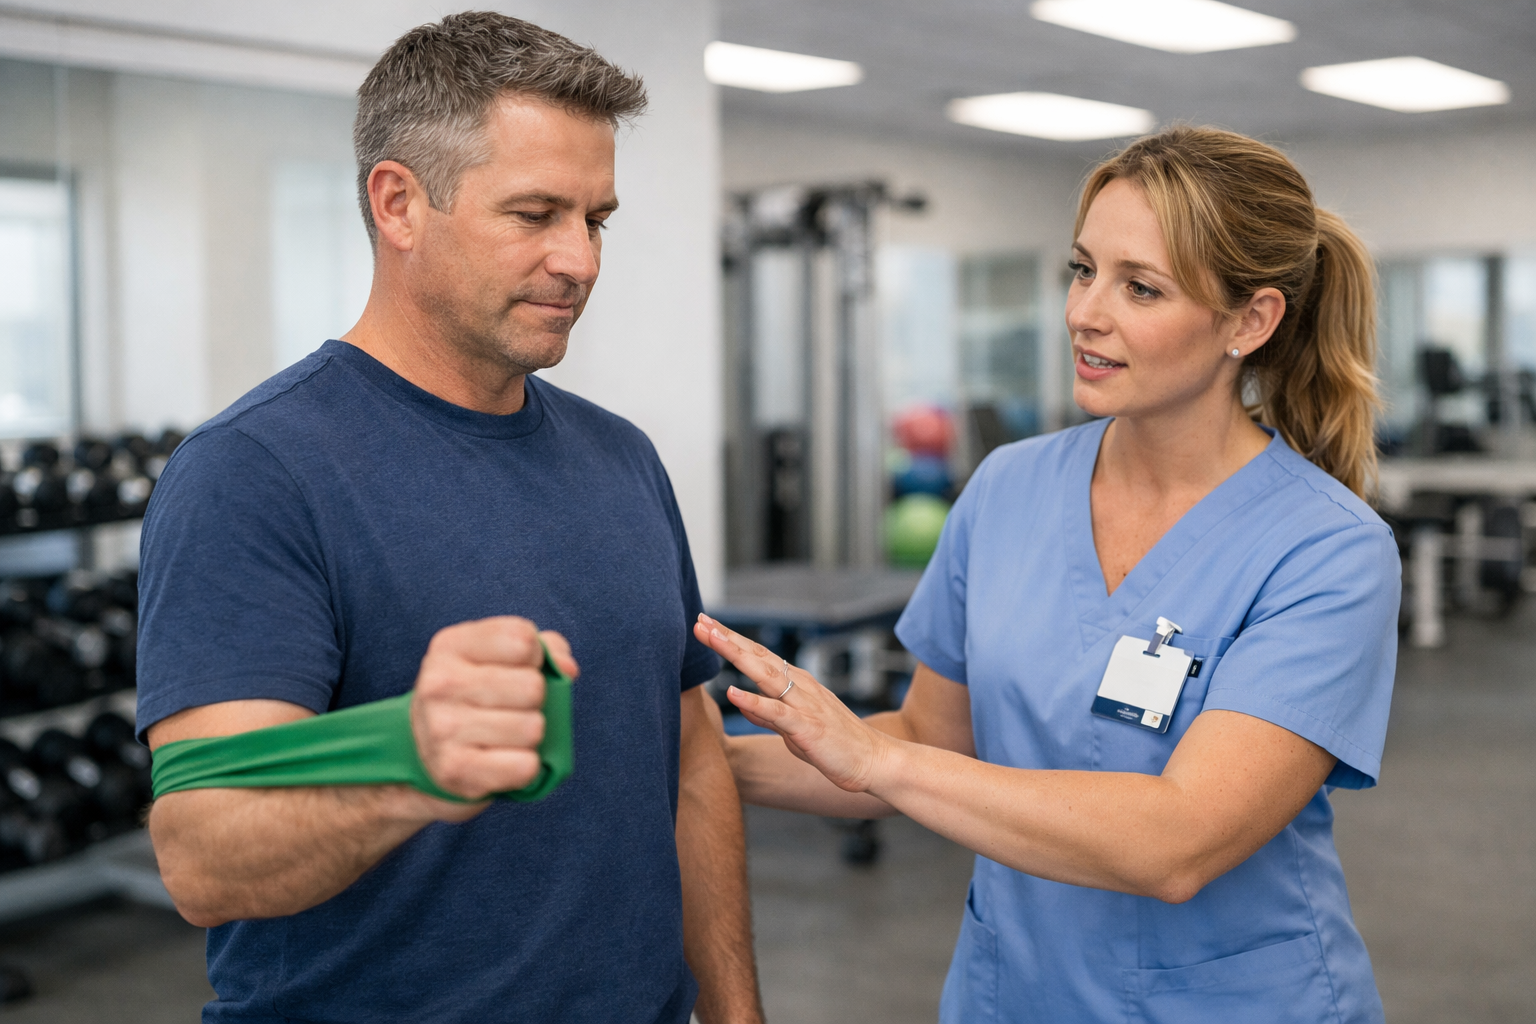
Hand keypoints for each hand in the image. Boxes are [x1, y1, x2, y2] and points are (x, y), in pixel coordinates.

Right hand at [411, 617, 578, 804]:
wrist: (425, 748)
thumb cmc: (477, 693)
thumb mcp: (500, 656)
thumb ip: (545, 648)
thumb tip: (567, 668)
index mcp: (451, 646)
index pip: (523, 639)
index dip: (536, 657)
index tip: (519, 669)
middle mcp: (440, 684)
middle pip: (533, 687)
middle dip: (535, 700)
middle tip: (513, 708)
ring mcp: (442, 729)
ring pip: (532, 728)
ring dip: (531, 735)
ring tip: (507, 734)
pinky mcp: (454, 770)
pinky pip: (525, 766)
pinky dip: (526, 766)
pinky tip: (504, 759)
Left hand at [693, 614, 888, 793]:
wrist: (875, 761)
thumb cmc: (835, 746)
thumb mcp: (793, 729)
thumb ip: (766, 714)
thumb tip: (739, 699)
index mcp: (797, 684)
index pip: (759, 655)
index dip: (731, 640)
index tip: (707, 625)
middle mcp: (800, 687)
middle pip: (758, 656)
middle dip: (727, 638)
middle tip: (701, 620)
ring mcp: (804, 705)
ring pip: (765, 674)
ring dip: (737, 655)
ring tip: (712, 639)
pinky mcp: (807, 727)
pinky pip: (777, 713)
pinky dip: (754, 701)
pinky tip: (732, 692)